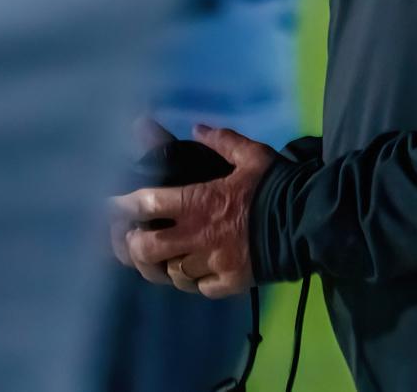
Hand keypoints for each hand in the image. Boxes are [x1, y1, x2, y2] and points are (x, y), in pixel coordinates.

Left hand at [110, 125, 276, 297]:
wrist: (306, 219)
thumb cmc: (274, 184)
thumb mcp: (251, 154)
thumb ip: (222, 141)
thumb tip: (198, 127)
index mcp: (199, 201)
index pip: (149, 204)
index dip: (124, 205)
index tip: (110, 204)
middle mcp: (198, 236)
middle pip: (148, 249)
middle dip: (133, 245)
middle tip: (133, 238)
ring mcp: (212, 262)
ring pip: (171, 273)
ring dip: (163, 266)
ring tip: (162, 259)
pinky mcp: (229, 281)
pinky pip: (199, 289)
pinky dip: (192, 282)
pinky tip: (193, 274)